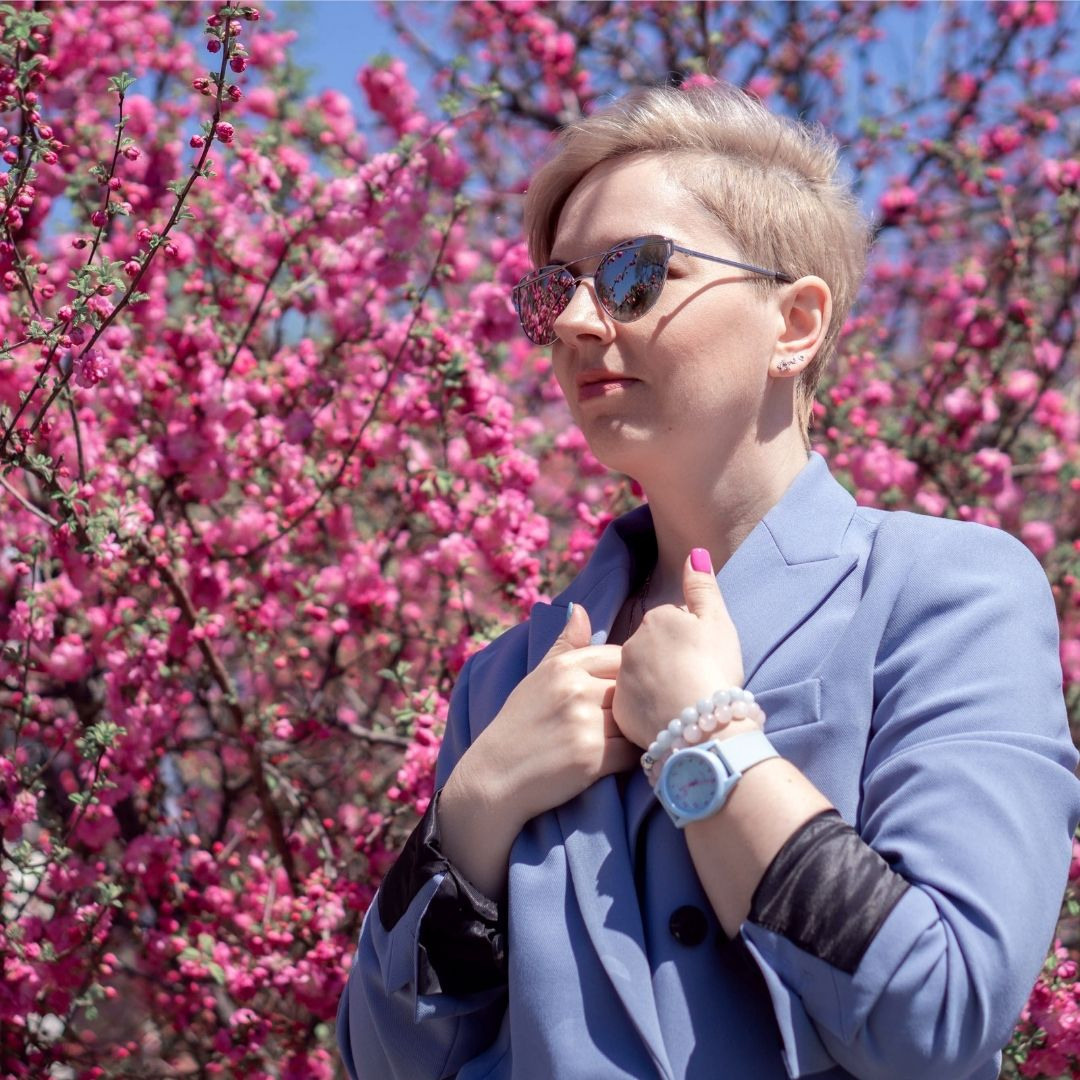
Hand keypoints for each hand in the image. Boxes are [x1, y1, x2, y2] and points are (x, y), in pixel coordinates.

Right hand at [449, 603, 639, 831]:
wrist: (494, 778)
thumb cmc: (518, 726)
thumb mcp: (536, 678)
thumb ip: (564, 645)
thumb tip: (580, 609)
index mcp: (563, 666)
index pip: (620, 657)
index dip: (623, 677)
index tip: (612, 695)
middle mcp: (575, 689)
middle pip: (630, 689)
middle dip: (629, 705)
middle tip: (619, 720)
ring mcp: (585, 724)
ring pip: (633, 720)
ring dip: (631, 732)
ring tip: (616, 740)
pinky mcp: (593, 758)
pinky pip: (631, 752)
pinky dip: (627, 758)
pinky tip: (612, 761)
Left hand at [613, 549, 744, 748]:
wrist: (704, 726)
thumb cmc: (715, 668)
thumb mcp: (717, 621)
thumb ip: (703, 586)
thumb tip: (693, 552)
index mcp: (655, 619)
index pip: (672, 625)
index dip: (692, 642)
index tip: (704, 658)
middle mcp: (630, 645)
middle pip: (654, 649)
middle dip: (671, 661)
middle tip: (696, 680)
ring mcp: (622, 678)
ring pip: (643, 677)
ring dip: (659, 685)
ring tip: (684, 701)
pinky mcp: (621, 710)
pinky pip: (636, 706)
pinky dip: (651, 710)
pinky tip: (671, 717)